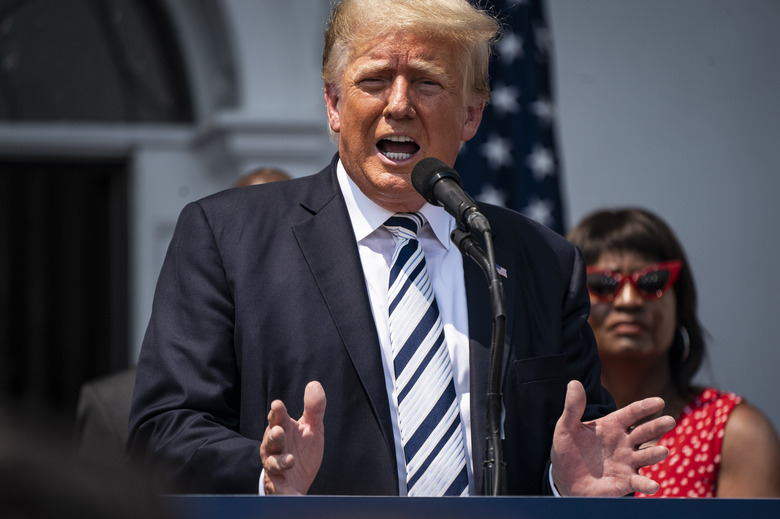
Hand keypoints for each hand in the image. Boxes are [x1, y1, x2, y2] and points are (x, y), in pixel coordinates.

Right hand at [259, 381, 325, 494]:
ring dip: (279, 462)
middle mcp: (274, 448)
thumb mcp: (311, 428)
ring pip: (272, 463)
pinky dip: (283, 490)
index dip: (277, 413)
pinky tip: (289, 490)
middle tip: (278, 431)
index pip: (278, 419)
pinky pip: (278, 488)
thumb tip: (314, 385)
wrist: (297, 481)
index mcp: (282, 429)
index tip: (278, 405)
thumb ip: (314, 409)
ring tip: (289, 461)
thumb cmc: (301, 450)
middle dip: (273, 436)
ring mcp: (275, 466)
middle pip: (271, 440)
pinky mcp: (278, 486)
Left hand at [550, 380, 674, 495]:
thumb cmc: (568, 449)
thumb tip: (574, 383)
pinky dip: (646, 485)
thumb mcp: (566, 427)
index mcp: (613, 425)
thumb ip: (573, 408)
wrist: (564, 479)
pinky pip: (639, 483)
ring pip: (645, 456)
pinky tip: (653, 486)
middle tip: (670, 420)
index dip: (645, 407)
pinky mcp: (625, 482)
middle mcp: (624, 442)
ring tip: (663, 451)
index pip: (632, 413)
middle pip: (644, 432)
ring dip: (655, 454)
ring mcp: (627, 462)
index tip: (658, 402)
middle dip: (657, 426)